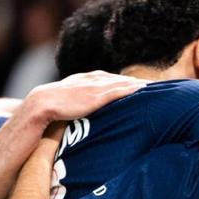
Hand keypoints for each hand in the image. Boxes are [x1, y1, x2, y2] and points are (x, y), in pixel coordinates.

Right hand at [23, 71, 147, 123]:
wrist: (38, 107)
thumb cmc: (50, 111)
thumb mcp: (69, 105)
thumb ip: (81, 107)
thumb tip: (88, 119)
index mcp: (85, 80)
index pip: (112, 80)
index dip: (129, 83)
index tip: (146, 88)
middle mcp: (90, 79)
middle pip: (120, 79)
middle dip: (139, 82)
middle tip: (161, 87)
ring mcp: (92, 86)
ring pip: (121, 83)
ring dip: (139, 85)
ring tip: (158, 89)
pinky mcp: (93, 95)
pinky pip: (116, 90)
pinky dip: (130, 89)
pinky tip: (143, 90)